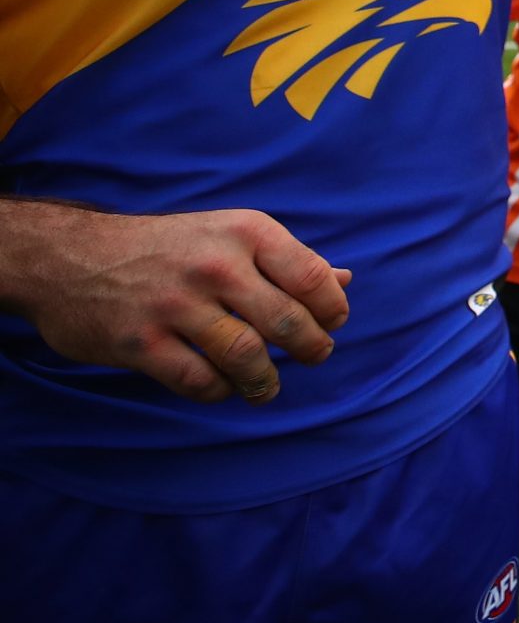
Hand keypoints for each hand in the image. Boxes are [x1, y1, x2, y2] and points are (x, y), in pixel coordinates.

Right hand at [0, 204, 350, 403]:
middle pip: (286, 321)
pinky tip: (224, 386)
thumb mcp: (230, 233)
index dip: (332, 309)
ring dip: (266, 380)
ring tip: (268, 385)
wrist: (69, 255)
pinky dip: (220, 391)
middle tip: (314, 356)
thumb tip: (345, 281)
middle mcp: (215, 265)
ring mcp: (175, 305)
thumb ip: (287, 260)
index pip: (312, 276)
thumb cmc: (166, 246)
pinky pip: (198, 380)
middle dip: (310, 347)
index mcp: (245, 232)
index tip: (332, 324)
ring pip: (247, 356)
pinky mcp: (140, 342)